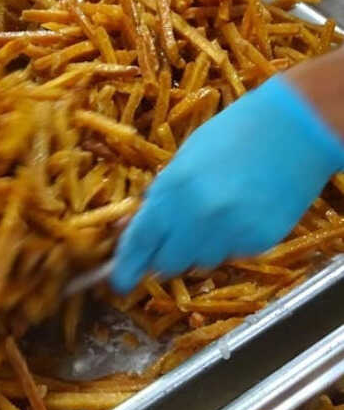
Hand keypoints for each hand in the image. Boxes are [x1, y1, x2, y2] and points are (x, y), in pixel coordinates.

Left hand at [111, 74, 343, 292]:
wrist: (291, 128)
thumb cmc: (230, 135)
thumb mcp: (183, 160)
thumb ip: (161, 196)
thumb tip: (137, 227)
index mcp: (172, 190)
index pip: (140, 240)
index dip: (127, 265)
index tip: (119, 281)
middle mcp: (197, 217)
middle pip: (167, 263)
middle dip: (165, 254)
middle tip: (173, 236)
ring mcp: (230, 232)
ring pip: (200, 262)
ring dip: (197, 248)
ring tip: (214, 214)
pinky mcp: (259, 242)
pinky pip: (231, 255)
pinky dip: (228, 242)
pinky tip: (239, 214)